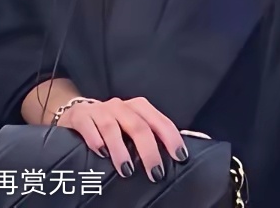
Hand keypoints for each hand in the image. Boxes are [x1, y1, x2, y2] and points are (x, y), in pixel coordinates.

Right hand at [55, 96, 187, 180]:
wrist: (78, 114)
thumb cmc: (115, 126)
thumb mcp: (138, 127)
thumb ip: (163, 135)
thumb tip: (201, 139)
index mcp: (138, 108)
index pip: (159, 120)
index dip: (170, 137)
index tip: (180, 157)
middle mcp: (120, 106)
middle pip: (138, 124)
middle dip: (148, 150)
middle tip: (155, 174)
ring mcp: (99, 109)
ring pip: (111, 125)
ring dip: (120, 148)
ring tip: (126, 169)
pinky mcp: (80, 116)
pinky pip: (88, 125)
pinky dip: (95, 138)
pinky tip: (100, 153)